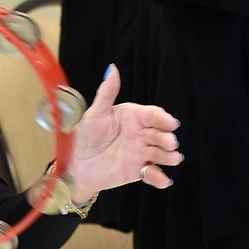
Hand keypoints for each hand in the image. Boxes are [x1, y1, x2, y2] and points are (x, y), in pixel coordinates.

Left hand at [67, 65, 182, 201]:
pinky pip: (152, 174)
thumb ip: (106, 92)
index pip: (152, 115)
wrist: (75, 165)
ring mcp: (141, 153)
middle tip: (170, 142)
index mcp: (133, 117)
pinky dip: (159, 177)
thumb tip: (112, 69)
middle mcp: (141, 134)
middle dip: (167, 138)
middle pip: (160, 134)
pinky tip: (163, 180)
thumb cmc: (84, 136)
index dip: (163, 118)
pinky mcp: (138, 171)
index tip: (170, 123)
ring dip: (168, 156)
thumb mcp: (94, 113)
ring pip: (160, 154)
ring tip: (172, 158)